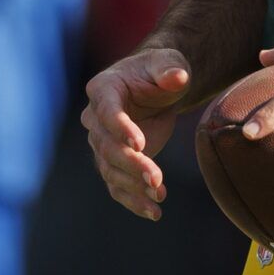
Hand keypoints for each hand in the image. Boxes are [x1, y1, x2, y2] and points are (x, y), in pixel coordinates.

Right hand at [81, 46, 190, 220]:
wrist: (157, 88)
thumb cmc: (160, 70)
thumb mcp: (169, 62)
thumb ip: (170, 68)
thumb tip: (178, 76)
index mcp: (103, 88)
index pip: (106, 111)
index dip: (121, 128)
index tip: (141, 144)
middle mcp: (95, 117)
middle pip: (106, 145)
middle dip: (131, 164)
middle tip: (157, 178)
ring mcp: (102, 141)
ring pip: (110, 169)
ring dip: (133, 186)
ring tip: (159, 197)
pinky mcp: (114, 162)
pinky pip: (117, 185)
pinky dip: (132, 200)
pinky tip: (153, 212)